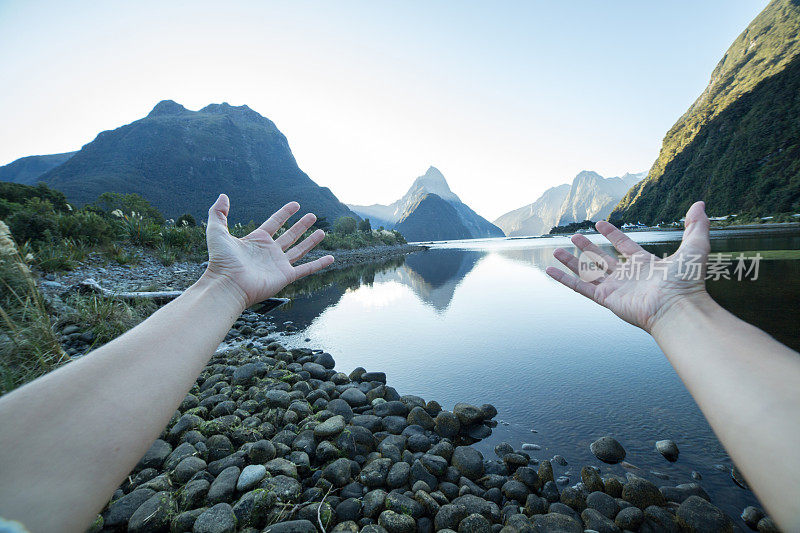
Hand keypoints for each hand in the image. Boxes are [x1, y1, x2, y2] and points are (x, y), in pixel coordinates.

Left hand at [202, 194, 333, 308]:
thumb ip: (218, 213)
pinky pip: (306, 269)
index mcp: (256, 241)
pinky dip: (319, 264)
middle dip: (301, 225)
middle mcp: (269, 252)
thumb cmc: (221, 261)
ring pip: (299, 250)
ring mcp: (278, 265)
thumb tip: (223, 195)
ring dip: (311, 241)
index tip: (295, 205)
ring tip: (322, 231)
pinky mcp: (286, 276)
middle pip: (289, 235)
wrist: (227, 285)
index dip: (284, 213)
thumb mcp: (216, 231)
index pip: (274, 223)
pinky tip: (331, 258)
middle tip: (312, 215)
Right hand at [546, 201, 710, 331]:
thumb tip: (700, 204)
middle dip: (589, 248)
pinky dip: (564, 279)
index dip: (612, 234)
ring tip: (557, 250)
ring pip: (588, 273)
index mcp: (645, 265)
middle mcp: (628, 277)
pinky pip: (581, 287)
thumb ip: (696, 225)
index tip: (600, 224)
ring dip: (572, 261)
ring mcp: (616, 289)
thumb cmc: (688, 281)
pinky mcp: (606, 299)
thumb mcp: (696, 246)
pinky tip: (550, 269)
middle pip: (603, 260)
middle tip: (575, 236)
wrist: (679, 308)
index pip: (624, 246)